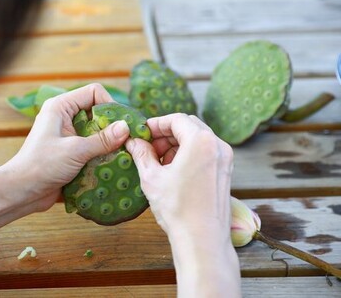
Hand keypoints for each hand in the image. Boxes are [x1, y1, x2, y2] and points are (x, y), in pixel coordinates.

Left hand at [5, 83, 130, 210]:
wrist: (21, 192)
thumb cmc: (41, 165)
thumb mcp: (75, 151)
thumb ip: (102, 139)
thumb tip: (127, 127)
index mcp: (61, 107)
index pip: (93, 93)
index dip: (109, 105)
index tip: (121, 125)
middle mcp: (64, 117)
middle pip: (97, 112)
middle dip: (112, 127)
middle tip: (127, 141)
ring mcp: (68, 135)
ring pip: (97, 132)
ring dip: (109, 143)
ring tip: (123, 155)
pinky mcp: (71, 152)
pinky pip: (92, 148)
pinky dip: (102, 155)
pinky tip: (113, 165)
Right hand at [125, 113, 232, 240]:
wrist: (202, 239)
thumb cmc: (178, 209)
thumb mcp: (152, 178)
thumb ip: (141, 154)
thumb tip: (133, 142)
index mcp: (201, 141)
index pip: (176, 119)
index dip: (156, 124)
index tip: (142, 133)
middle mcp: (218, 145)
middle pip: (189, 126)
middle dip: (166, 134)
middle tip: (148, 147)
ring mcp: (225, 159)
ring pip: (197, 139)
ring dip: (177, 144)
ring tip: (158, 161)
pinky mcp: (225, 171)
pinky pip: (205, 152)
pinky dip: (188, 154)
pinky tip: (173, 170)